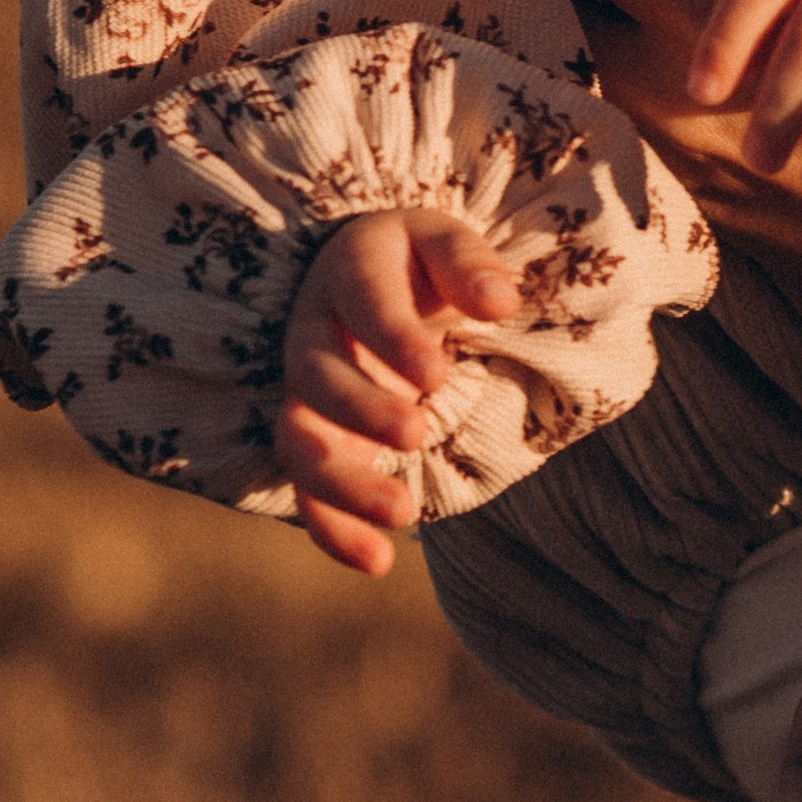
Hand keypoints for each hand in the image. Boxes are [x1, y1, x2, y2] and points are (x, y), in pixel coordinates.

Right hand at [276, 210, 521, 576]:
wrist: (378, 281)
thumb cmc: (418, 263)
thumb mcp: (444, 240)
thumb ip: (469, 264)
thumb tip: (500, 300)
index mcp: (349, 269)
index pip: (362, 298)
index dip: (392, 335)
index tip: (434, 374)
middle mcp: (314, 333)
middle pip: (316, 376)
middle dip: (360, 409)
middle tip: (415, 434)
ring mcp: (308, 393)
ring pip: (300, 442)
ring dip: (342, 483)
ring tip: (403, 514)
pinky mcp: (318, 441)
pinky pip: (307, 491)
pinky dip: (332, 529)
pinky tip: (377, 561)